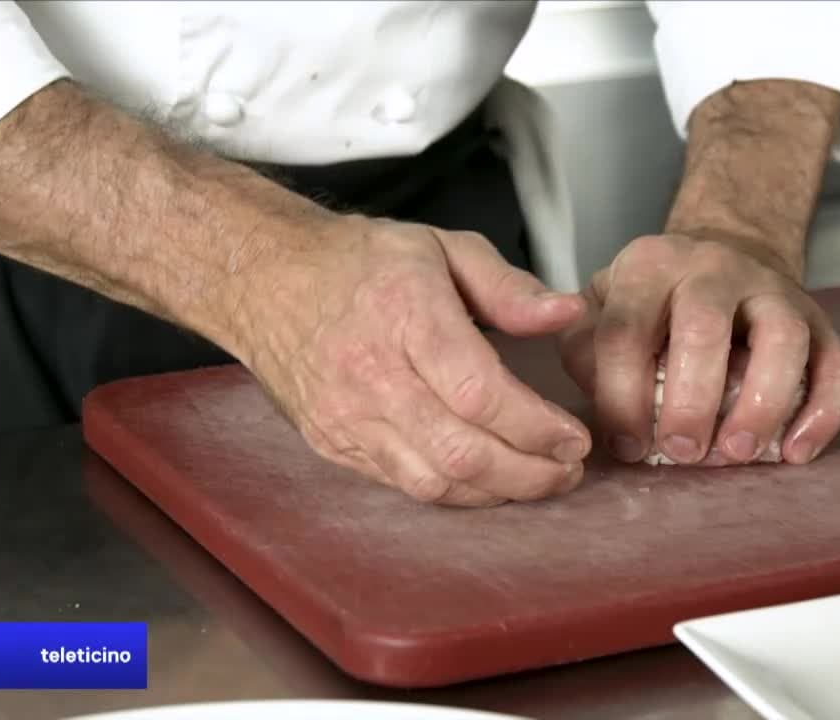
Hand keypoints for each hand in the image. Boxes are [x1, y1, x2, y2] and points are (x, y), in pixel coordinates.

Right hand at [234, 216, 591, 505]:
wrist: (264, 278)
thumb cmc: (360, 260)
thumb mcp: (442, 247)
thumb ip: (509, 286)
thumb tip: (567, 313)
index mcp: (404, 315)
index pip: (479, 393)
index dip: (535, 426)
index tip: (574, 436)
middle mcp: (371, 374)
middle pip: (460, 450)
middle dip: (528, 472)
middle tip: (569, 468)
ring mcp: (346, 417)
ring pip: (433, 480)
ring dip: (497, 491)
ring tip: (540, 479)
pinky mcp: (332, 443)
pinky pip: (403, 484)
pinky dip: (456, 491)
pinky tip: (490, 480)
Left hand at [558, 232, 839, 465]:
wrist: (725, 252)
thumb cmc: (653, 300)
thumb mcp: (602, 305)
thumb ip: (585, 347)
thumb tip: (600, 402)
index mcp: (651, 265)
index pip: (626, 329)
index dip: (622, 395)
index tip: (628, 447)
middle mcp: (714, 268)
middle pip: (705, 325)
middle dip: (692, 399)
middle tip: (683, 452)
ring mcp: (773, 290)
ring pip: (782, 337)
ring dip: (762, 402)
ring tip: (737, 454)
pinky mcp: (819, 319)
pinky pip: (835, 362)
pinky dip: (823, 412)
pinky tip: (796, 453)